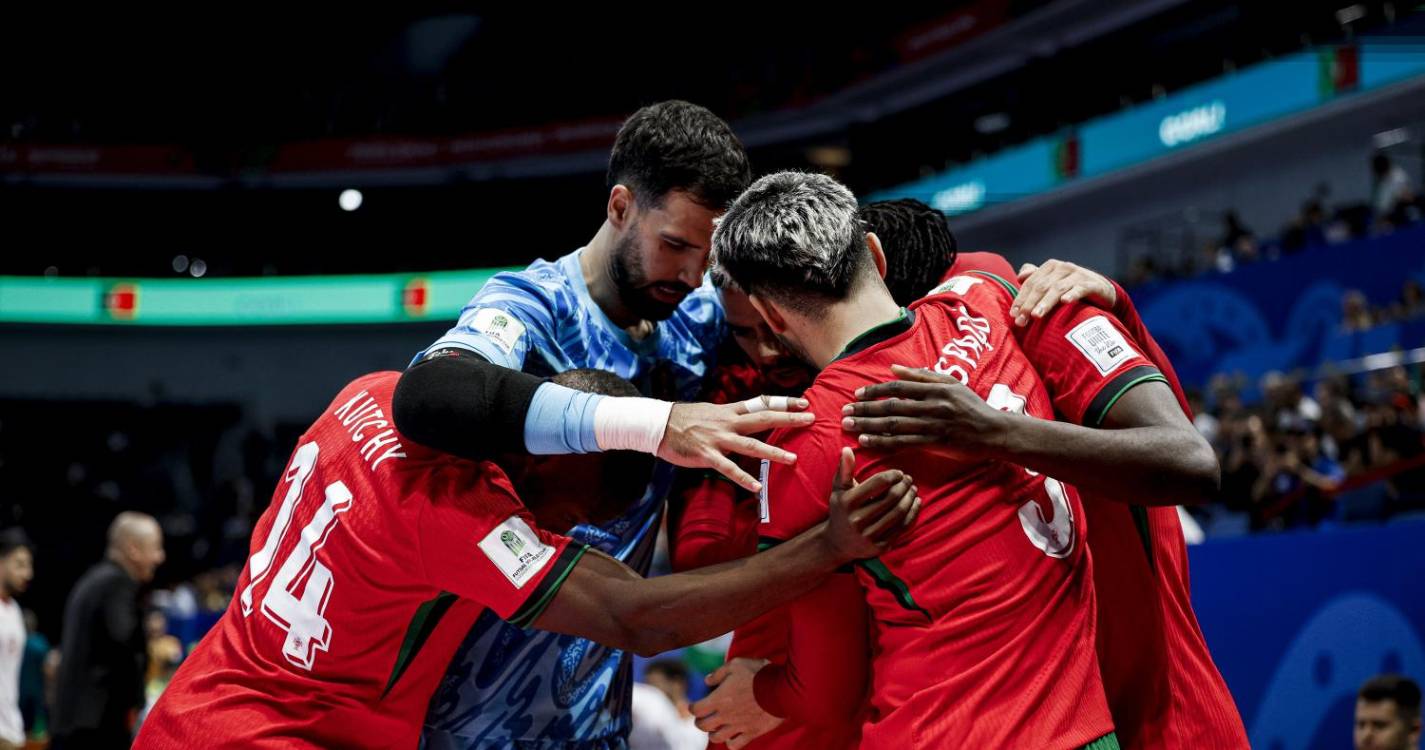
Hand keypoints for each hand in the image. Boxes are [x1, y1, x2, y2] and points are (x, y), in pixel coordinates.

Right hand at [660, 396, 813, 492]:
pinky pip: (728, 468)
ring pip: (750, 446)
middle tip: (811, 419)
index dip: (783, 402)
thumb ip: (730, 415)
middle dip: (788, 420)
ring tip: (792, 459)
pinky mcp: (707, 455)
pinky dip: (743, 478)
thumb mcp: (711, 411)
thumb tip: (747, 416)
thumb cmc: (685, 419)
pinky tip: (757, 487)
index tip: (804, 403)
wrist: (658, 425)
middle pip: (763, 419)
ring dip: (773, 453)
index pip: (762, 403)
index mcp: (730, 411)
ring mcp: (718, 439)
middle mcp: (728, 422)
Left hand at [692, 658, 782, 748]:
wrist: (781, 689)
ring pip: (716, 738)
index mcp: (719, 698)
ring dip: (713, 733)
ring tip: (717, 727)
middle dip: (700, 721)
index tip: (695, 705)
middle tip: (703, 717)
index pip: (696, 709)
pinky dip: (730, 742)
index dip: (692, 707)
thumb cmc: (758, 673)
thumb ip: (719, 673)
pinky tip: (732, 735)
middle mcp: (725, 715)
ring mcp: (738, 726)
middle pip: (703, 726)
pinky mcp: (751, 732)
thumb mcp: (736, 664)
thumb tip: (706, 681)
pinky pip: (735, 745)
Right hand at [824, 447, 919, 561]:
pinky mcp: (880, 546)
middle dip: (903, 486)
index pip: (878, 484)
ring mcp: (869, 535)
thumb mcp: (838, 490)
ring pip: (898, 513)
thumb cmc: (841, 510)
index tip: (898, 473)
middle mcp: (858, 520)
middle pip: (891, 498)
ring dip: (910, 498)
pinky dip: (912, 513)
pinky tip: (916, 503)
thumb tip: (847, 449)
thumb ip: (844, 469)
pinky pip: (902, 527)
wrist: (837, 543)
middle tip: (909, 479)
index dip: (892, 476)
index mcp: (848, 502)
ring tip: (913, 488)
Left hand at [840, 365, 1006, 459]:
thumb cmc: (971, 406)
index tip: (857, 395)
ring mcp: (933, 425)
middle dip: (864, 410)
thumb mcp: (951, 383)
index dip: (875, 391)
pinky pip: (904, 442)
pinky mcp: (935, 443)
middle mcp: (932, 405)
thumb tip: (893, 368)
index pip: (897, 387)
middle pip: (891, 406)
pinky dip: (883, 442)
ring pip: (894, 425)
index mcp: (935, 388)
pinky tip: (867, 442)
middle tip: (844, 412)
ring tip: (848, 426)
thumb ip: (922, 375)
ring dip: (868, 426)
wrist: (994, 431)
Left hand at [1010, 259, 1115, 325]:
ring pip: (1057, 289)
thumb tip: (1020, 276)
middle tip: (1021, 320)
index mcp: (1050, 267)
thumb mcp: (1053, 282)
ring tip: (1036, 315)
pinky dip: (1072, 294)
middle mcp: (1062, 268)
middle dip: (1029, 304)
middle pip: (1041, 286)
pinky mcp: (1091, 284)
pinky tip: (1065, 302)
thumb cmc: (1071, 288)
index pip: (1031, 283)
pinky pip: (1080, 289)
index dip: (1021, 298)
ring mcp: (1077, 274)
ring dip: (1046, 303)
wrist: (1102, 290)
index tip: (1013, 314)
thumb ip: (1036, 278)